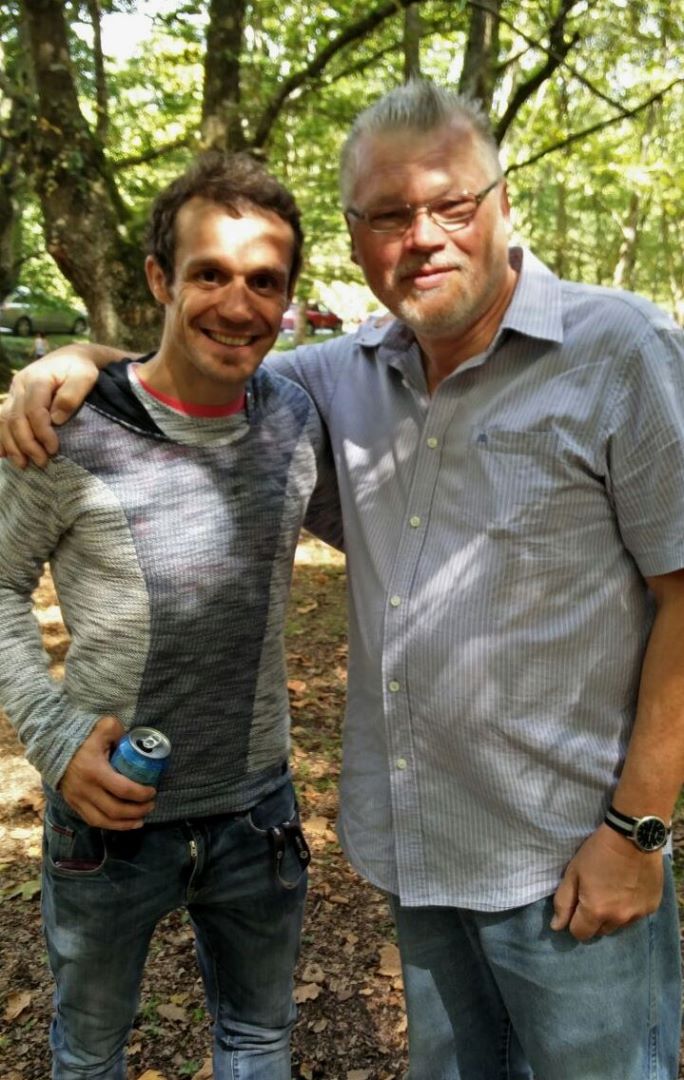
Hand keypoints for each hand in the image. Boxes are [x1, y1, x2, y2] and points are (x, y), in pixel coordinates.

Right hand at [0, 349, 99, 468]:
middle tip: (42, 462)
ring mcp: (14, 392)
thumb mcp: (84, 377)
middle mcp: (20, 385)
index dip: (42, 432)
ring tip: (23, 464)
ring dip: (11, 445)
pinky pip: (1, 419)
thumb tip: (56, 419)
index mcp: (37, 378)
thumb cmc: (80, 369)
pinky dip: (1, 437)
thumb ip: (72, 395)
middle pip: (16, 418)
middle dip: (27, 444)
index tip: (54, 449)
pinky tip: (3, 454)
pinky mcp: (13, 399)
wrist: (70, 358)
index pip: (34, 410)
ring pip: (4, 421)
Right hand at [59, 715, 155, 829]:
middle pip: (115, 810)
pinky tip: (122, 823)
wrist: (52, 746)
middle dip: (137, 811)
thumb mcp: (104, 727)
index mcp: (95, 771)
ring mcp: (77, 799)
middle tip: (150, 805)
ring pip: (102, 821)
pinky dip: (109, 825)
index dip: (141, 794)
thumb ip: (120, 731)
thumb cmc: (83, 737)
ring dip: (124, 824)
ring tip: (140, 820)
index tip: (153, 791)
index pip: (123, 789)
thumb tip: (135, 741)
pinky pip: (92, 821)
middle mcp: (85, 789)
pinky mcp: (73, 804)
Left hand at [550, 824, 664, 940]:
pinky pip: (635, 916)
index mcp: (596, 911)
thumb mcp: (573, 872)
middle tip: (594, 896)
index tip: (577, 904)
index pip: (580, 934)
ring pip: (618, 925)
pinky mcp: (651, 907)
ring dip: (612, 915)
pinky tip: (628, 889)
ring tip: (612, 892)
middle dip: (594, 919)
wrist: (633, 837)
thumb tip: (557, 927)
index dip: (574, 921)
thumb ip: (563, 902)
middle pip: (600, 931)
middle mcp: (618, 919)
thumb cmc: (598, 852)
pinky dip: (629, 907)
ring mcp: (637, 915)